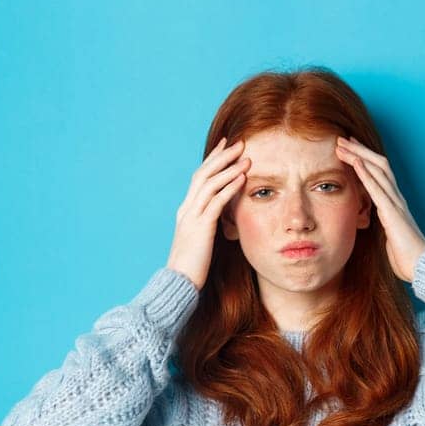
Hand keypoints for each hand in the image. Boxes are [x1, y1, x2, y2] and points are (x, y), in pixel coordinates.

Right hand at [167, 137, 250, 289]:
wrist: (179, 282)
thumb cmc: (193, 265)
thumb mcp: (203, 240)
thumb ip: (211, 225)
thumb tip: (224, 219)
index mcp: (187, 210)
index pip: (200, 178)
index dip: (213, 160)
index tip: (228, 146)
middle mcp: (187, 209)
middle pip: (203, 174)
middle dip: (222, 157)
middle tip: (240, 143)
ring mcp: (191, 217)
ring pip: (209, 184)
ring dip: (228, 168)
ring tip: (246, 156)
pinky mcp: (200, 228)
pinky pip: (216, 202)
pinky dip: (229, 188)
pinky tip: (242, 179)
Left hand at [335, 136, 424, 281]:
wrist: (422, 267)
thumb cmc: (407, 258)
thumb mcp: (389, 239)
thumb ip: (382, 229)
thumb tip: (373, 229)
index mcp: (394, 205)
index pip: (380, 175)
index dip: (364, 159)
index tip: (350, 148)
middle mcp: (396, 199)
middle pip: (378, 165)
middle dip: (359, 150)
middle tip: (342, 138)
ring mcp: (396, 203)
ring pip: (377, 171)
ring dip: (359, 155)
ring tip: (342, 145)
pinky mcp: (392, 212)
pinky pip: (377, 188)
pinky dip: (366, 173)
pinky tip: (355, 162)